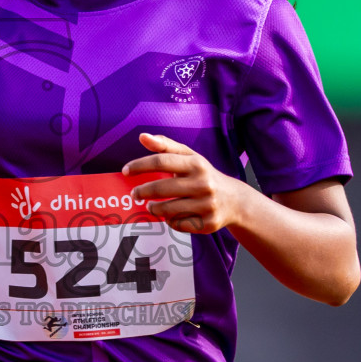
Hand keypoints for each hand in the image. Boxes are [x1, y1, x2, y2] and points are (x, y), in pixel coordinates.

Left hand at [122, 133, 245, 233]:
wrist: (235, 200)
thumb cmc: (204, 175)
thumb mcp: (189, 157)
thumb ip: (165, 146)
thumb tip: (142, 136)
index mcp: (196, 164)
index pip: (161, 161)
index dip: (139, 166)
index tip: (125, 171)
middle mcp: (203, 184)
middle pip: (161, 188)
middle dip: (142, 191)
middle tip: (134, 193)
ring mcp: (206, 205)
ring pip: (168, 210)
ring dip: (154, 208)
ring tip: (151, 206)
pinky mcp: (208, 223)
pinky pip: (178, 224)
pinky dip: (170, 221)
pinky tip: (171, 216)